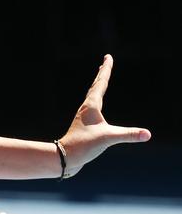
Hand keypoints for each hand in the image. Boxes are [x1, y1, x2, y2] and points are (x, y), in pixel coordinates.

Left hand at [59, 54, 150, 174]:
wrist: (66, 157)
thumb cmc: (83, 145)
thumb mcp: (108, 138)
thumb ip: (128, 134)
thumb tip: (147, 134)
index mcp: (91, 106)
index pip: (100, 83)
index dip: (106, 70)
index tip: (108, 57)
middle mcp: (86, 108)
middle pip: (96, 86)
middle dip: (103, 73)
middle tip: (106, 60)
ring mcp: (84, 116)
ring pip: (92, 95)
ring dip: (98, 84)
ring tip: (101, 78)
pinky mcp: (84, 124)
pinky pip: (92, 105)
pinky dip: (96, 98)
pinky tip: (97, 104)